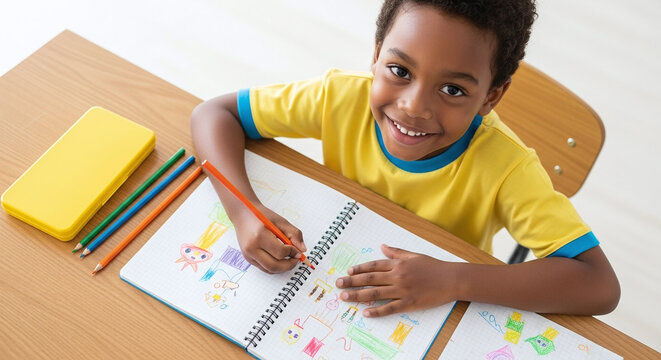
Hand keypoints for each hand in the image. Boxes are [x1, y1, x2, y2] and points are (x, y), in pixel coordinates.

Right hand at [233, 204, 306, 273]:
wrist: (243, 214)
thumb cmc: (261, 216)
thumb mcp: (280, 221)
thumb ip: (294, 234)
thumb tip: (302, 249)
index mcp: (260, 235)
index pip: (280, 252)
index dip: (292, 253)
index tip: (298, 250)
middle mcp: (251, 247)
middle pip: (274, 266)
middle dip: (289, 265)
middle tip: (296, 259)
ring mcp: (248, 254)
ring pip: (269, 270)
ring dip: (282, 268)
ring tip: (289, 259)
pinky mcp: (247, 258)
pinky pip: (264, 268)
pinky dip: (275, 267)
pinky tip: (280, 259)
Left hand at [335, 244, 457, 316]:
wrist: (451, 279)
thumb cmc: (433, 266)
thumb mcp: (414, 255)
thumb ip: (396, 252)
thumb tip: (382, 246)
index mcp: (398, 264)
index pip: (374, 266)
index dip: (360, 269)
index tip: (348, 272)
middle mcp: (397, 276)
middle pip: (370, 279)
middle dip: (352, 282)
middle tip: (338, 284)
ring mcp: (402, 290)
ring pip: (375, 293)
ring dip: (358, 295)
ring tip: (345, 297)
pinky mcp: (409, 303)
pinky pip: (390, 308)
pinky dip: (377, 311)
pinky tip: (365, 312)